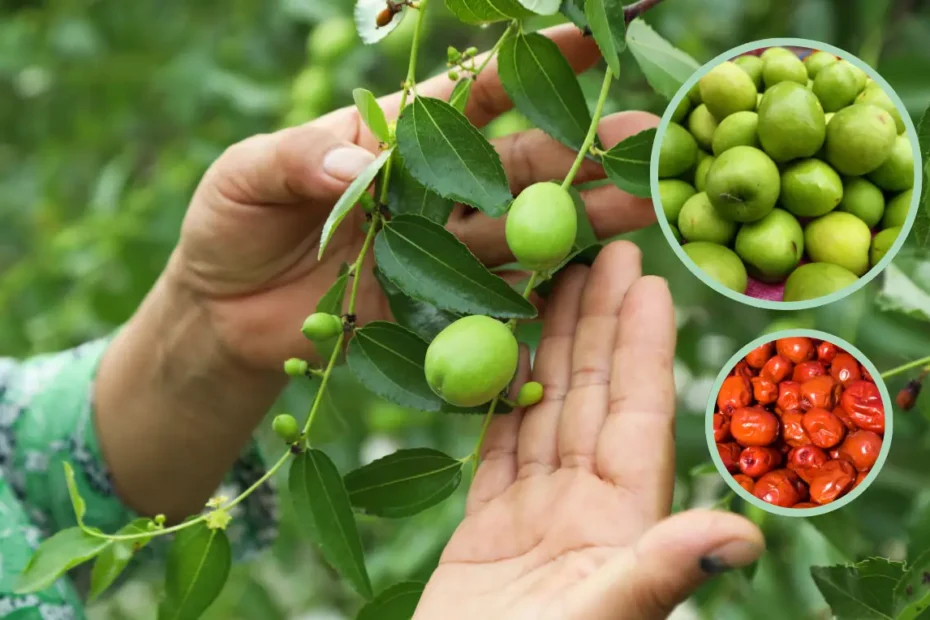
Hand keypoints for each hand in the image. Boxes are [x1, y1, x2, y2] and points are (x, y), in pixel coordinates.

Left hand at [168, 23, 657, 370]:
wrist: (223, 315)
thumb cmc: (230, 227)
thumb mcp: (246, 175)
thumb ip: (303, 159)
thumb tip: (367, 160)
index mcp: (395, 137)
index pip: (471, 95)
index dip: (530, 67)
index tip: (591, 42)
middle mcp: (431, 190)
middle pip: (520, 164)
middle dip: (585, 151)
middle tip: (649, 145)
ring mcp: (439, 249)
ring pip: (523, 228)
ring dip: (584, 218)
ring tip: (644, 207)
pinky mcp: (435, 308)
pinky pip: (496, 298)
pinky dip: (541, 293)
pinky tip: (589, 284)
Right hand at [414, 242, 764, 619]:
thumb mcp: (604, 618)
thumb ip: (663, 572)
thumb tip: (744, 534)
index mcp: (624, 520)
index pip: (636, 412)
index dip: (641, 344)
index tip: (644, 280)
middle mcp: (586, 507)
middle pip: (592, 395)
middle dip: (596, 323)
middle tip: (596, 249)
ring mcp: (535, 514)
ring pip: (544, 410)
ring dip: (546, 347)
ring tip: (544, 282)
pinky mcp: (486, 528)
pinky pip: (495, 446)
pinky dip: (495, 398)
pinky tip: (497, 353)